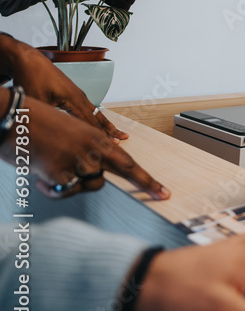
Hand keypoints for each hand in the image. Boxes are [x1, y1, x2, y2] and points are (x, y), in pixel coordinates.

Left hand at [0, 36, 125, 139]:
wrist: (30, 61)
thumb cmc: (33, 77)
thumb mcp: (37, 101)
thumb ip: (47, 117)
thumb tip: (49, 133)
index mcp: (73, 99)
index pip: (90, 122)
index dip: (100, 135)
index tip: (110, 144)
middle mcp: (79, 97)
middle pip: (98, 117)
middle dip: (110, 130)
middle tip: (122, 139)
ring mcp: (76, 94)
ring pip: (95, 112)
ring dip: (105, 124)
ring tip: (115, 132)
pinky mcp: (71, 93)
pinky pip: (88, 108)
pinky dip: (95, 118)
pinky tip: (96, 122)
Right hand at [0, 93, 169, 199]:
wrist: (12, 116)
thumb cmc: (37, 123)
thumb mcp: (71, 132)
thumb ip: (88, 149)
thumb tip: (98, 170)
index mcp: (96, 137)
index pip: (128, 162)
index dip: (147, 180)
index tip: (164, 193)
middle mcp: (91, 149)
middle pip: (117, 175)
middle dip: (139, 184)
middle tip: (161, 195)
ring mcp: (76, 161)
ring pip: (87, 185)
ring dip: (72, 182)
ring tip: (53, 166)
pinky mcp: (58, 173)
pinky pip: (61, 192)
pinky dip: (50, 188)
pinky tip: (40, 172)